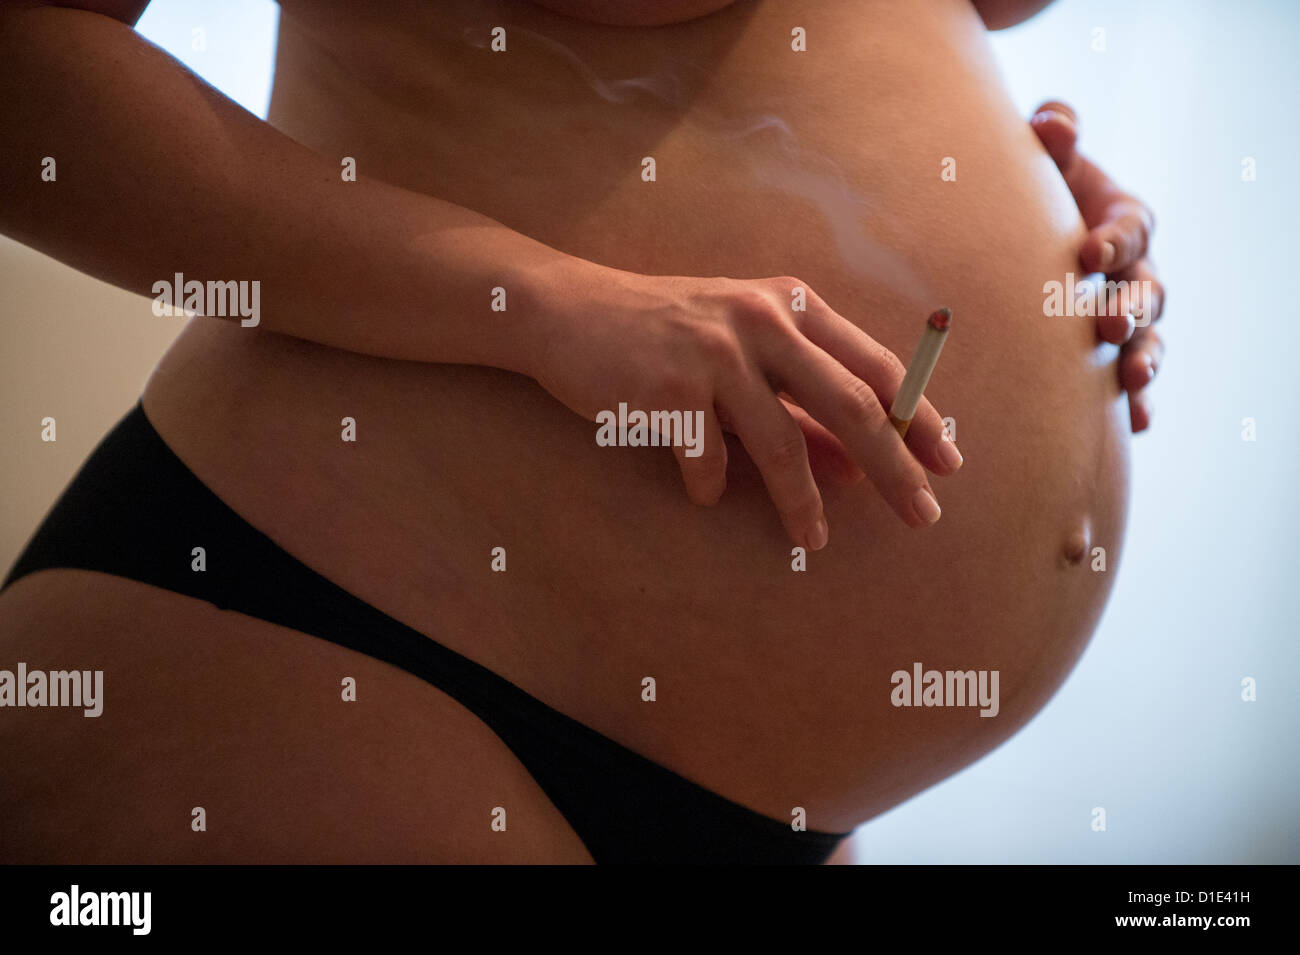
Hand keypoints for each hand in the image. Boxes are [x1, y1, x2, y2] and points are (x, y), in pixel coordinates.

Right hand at [532, 265, 962, 549]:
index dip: (917, 419)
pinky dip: (710, 485)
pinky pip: (706, 456)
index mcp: (792, 305)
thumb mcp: (742, 358)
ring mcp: (714, 351)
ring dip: (801, 501)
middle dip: (892, 467)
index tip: (947, 466)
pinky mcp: (667, 385)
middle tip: (922, 516)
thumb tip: (855, 469)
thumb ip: (798, 407)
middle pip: (849, 403)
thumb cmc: (666, 335)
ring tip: (812, 541)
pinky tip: (703, 492)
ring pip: (780, 442)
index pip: (876, 367)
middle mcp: (762, 319)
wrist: (570, 312)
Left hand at [1030, 100, 1164, 432]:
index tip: (1087, 251)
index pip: (1131, 229)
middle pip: (1148, 290)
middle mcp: (1136, 272)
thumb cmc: (1033, 194)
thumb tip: (1050, 124)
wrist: (1015, 240)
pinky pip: (1132, 384)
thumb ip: (1053, 135)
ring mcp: (1129, 318)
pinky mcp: (1112, 357)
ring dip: (1143, 359)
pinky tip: (1135, 426)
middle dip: (1131, 305)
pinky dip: (1136, 404)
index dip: (1114, 239)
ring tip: (1131, 379)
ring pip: (1148, 340)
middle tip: (1107, 320)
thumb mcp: (1044, 162)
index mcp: (1123, 221)